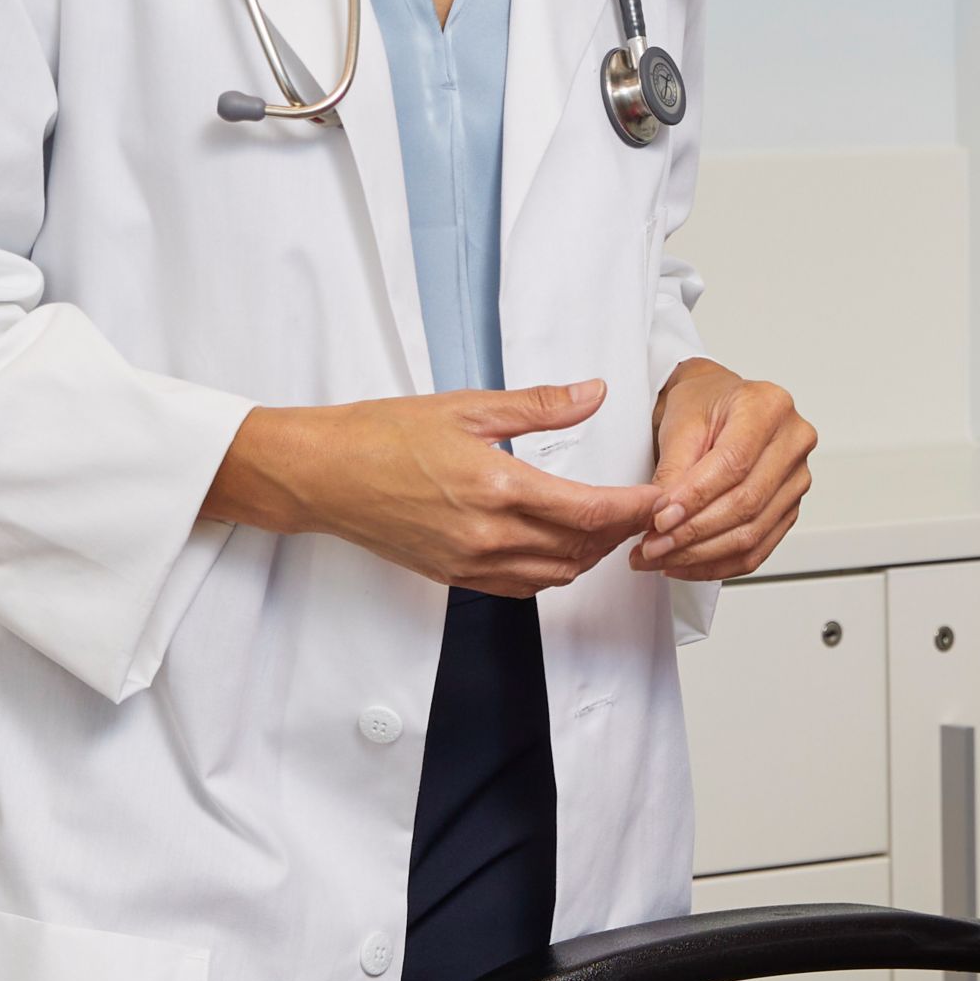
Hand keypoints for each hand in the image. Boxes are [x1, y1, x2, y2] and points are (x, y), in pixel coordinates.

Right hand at [206, 382, 662, 594]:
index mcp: (498, 487)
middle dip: (620, 532)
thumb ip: (539, 405)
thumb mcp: (467, 405)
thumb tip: (593, 393)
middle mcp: (489, 535)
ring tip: (604, 527)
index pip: (590, 511)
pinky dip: (552, 571)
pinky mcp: (454, 577)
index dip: (634, 508)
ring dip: (588, 555)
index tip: (657, 498)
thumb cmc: (382, 434)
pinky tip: (558, 547)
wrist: (322, 475)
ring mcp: (471, 563)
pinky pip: (521, 587)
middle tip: (641, 508)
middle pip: (581, 548)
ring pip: (555, 575)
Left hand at [637, 360, 815, 579]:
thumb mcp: (680, 424)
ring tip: (663, 558)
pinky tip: (688, 565)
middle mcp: (793, 441)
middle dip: (694, 533)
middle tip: (654, 546)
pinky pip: (758, 549)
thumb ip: (674, 470)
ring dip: (702, 555)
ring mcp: (796, 478)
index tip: (660, 519)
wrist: (718, 407)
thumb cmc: (703, 404)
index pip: (734, 464)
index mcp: (769, 406)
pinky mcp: (789, 508)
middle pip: (746, 503)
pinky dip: (719, 565)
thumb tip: (663, 518)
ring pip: (752, 533)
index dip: (696, 498)